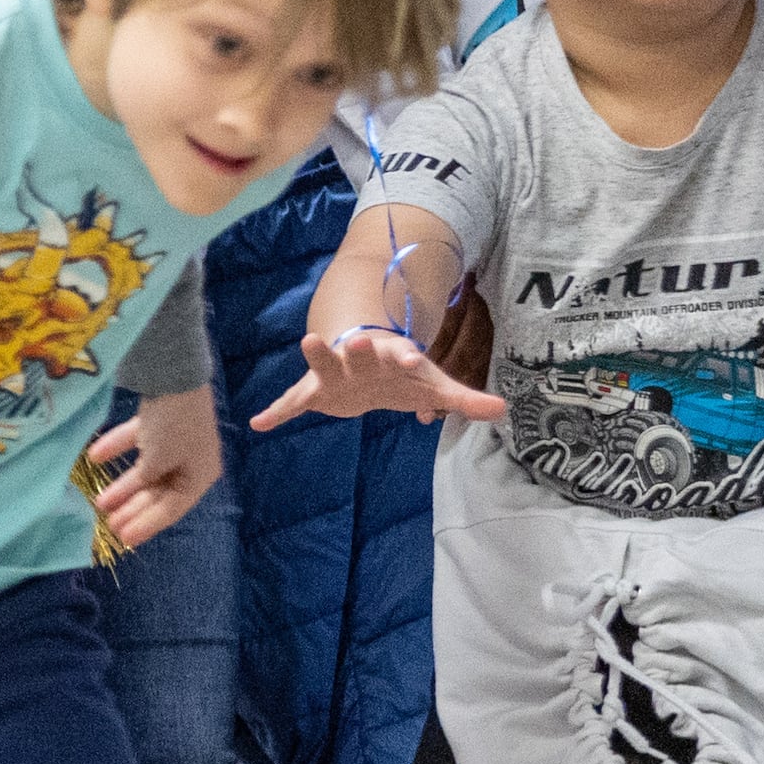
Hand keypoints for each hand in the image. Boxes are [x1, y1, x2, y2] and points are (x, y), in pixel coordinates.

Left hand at [87, 388, 221, 550]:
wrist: (173, 374)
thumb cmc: (172, 425)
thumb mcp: (157, 462)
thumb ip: (142, 483)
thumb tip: (126, 497)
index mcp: (200, 476)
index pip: (171, 510)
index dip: (146, 526)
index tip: (123, 539)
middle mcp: (191, 461)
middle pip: (158, 492)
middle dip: (132, 509)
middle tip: (108, 526)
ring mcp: (174, 440)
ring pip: (146, 471)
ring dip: (122, 486)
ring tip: (99, 502)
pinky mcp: (158, 421)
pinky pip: (136, 442)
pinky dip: (117, 448)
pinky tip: (93, 456)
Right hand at [251, 325, 507, 429]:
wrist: (363, 363)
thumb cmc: (400, 375)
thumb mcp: (432, 388)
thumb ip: (462, 399)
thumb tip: (504, 410)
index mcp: (391, 357)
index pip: (402, 355)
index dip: (408, 358)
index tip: (416, 360)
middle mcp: (360, 361)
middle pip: (361, 354)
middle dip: (362, 350)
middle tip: (362, 342)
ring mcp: (334, 374)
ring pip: (324, 365)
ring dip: (317, 355)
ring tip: (307, 341)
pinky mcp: (314, 392)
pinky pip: (293, 403)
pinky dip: (278, 412)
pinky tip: (259, 423)